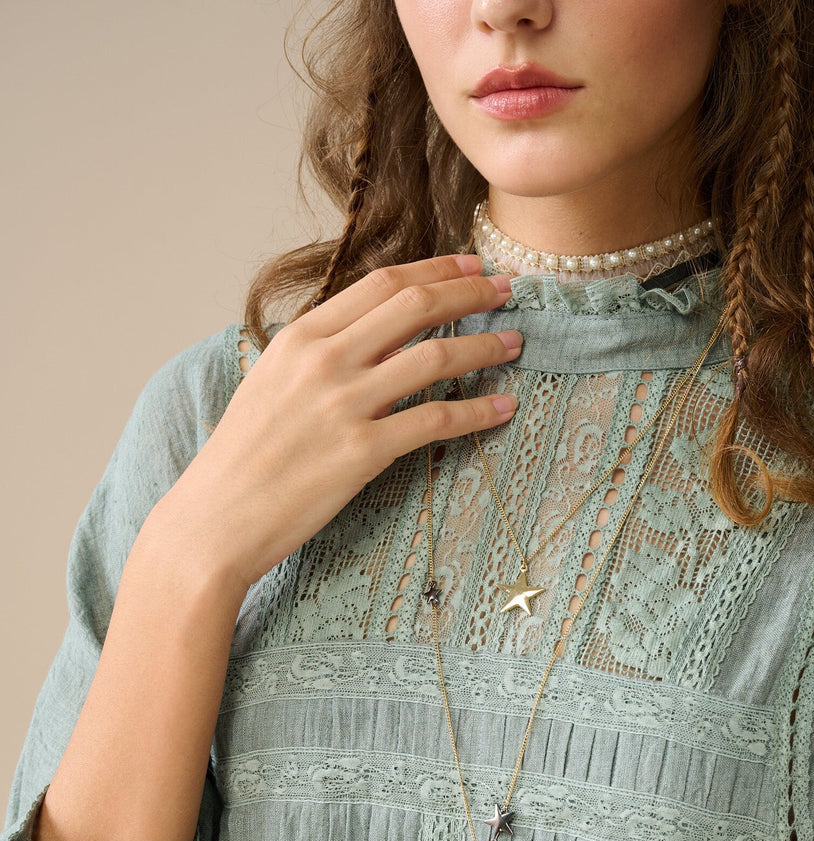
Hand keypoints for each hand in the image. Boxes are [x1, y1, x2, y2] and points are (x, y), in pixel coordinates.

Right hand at [148, 253, 521, 597]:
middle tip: (509, 291)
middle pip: (415, 306)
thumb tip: (361, 336)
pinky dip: (476, 412)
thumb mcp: (270, 383)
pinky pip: (434, 421)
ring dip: (485, 347)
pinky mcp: (362, 453)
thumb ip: (316, 354)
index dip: (436, 269)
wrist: (216, 519)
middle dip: (471, 293)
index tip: (471, 266)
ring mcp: (344, 405)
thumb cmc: (242, 459)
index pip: (382, 284)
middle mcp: (324, 360)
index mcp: (301, 336)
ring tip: (516, 345)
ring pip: (434, 357)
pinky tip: (503, 408)